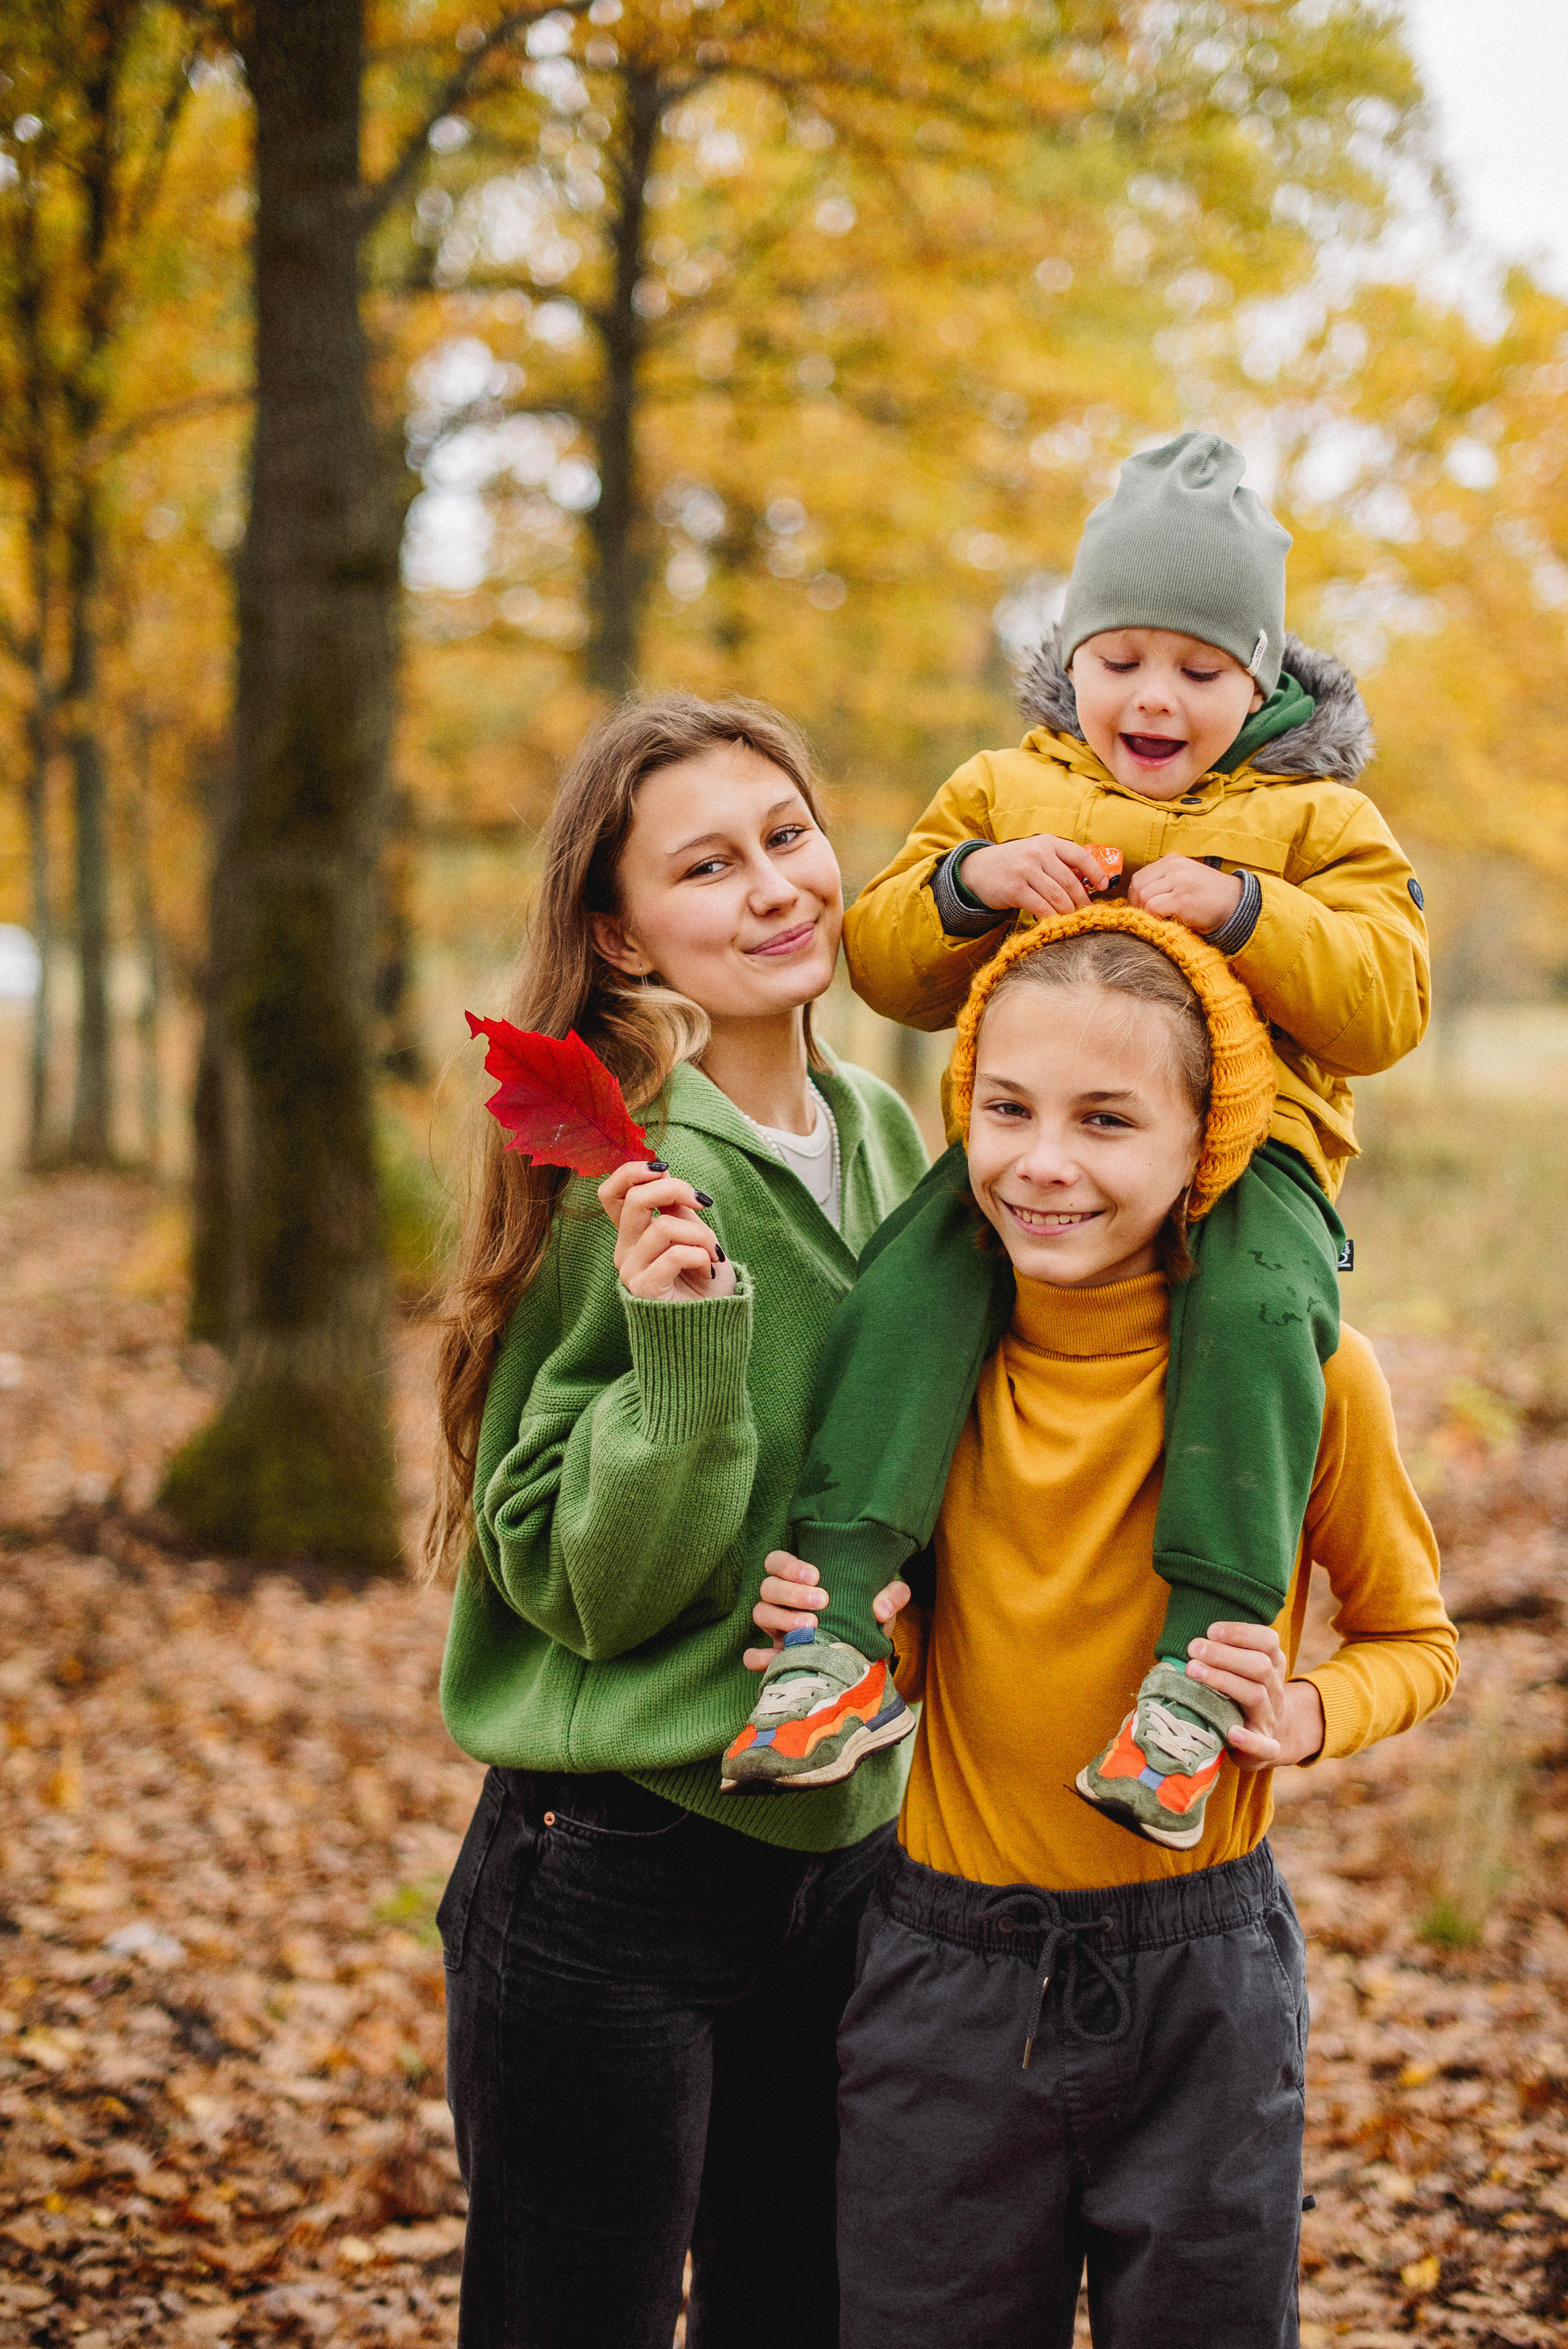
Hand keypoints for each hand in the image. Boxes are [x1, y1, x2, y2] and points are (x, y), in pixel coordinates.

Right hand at [597, 1159, 735, 1302]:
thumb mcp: (694, 1233)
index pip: (611, 1193)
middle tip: (703, 1203)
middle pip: (635, 1199)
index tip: (665, 1170)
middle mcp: (624, 1250)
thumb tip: (662, 1173)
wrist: (713, 1326)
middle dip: (675, 1189)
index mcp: (633, 1234)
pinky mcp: (643, 1289)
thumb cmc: (703, 1280)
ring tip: (714, 1253)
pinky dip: (700, 1256)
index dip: (633, 1172)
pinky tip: (708, 1270)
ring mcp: (630, 1271)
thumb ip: (675, 1208)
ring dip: (700, 1234)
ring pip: (662, 1227)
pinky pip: (674, 1255)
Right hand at [741, 1549, 911, 1670]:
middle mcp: (783, 1601)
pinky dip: (759, 1657)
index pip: (777, 1561)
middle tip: (821, 1601)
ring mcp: (777, 1628)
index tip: (816, 1576)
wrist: (867, 1653)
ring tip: (811, 1625)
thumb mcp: (884, 1603)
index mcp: (801, 1581)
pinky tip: (775, 1659)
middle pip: (768, 1587)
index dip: (789, 1566)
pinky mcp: (777, 1655)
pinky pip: (753, 1656)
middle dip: (792, 1592)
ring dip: (782, 1617)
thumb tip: (880, 1609)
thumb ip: (892, 1595)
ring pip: (761, 1613)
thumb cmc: (868, 1618)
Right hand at [959, 835, 1114, 917]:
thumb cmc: (1013, 863)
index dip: (1095, 872)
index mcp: (1048, 842)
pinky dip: (1051, 917)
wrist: (977, 870)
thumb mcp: (1035, 853)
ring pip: (1058, 896)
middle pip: (1070, 881)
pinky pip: (1041, 907)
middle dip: (1082, 899)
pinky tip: (1055, 922)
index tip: (1104, 886)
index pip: (1079, 855)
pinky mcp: (1015, 889)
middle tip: (1087, 911)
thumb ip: (1057, 862)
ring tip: (1073, 919)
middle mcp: (1037, 853)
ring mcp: (1025, 871)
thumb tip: (1087, 881)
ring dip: (1068, 911)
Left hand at [1126, 854, 1243, 934]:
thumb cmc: (1209, 897)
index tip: (1142, 909)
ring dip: (1146, 913)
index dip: (1136, 896)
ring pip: (1143, 897)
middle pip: (1138, 887)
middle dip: (1137, 905)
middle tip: (1146, 918)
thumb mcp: (1185, 879)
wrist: (1236, 904)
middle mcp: (1174, 867)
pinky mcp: (1181, 899)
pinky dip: (1153, 919)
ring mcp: (1178, 882)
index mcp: (1172, 861)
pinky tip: (1165, 923)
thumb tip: (1137, 899)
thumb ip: (1164, 882)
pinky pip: (1153, 908)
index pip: (1140, 877)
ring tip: (1159, 920)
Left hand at [1185, 1622, 1324, 1769]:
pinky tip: (1231, 1732)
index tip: (1211, 1630)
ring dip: (1224, 1681)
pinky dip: (1249, 1740)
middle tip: (1193, 1647)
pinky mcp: (1266, 1748)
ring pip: (1256, 1696)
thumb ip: (1224, 1652)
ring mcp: (1270, 1718)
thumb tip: (1191, 1639)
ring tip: (1193, 1671)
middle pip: (1259, 1666)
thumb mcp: (1241, 1669)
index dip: (1241, 1633)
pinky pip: (1265, 1746)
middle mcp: (1274, 1690)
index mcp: (1272, 1665)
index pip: (1267, 1641)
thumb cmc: (1241, 1695)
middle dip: (1224, 1655)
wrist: (1267, 1737)